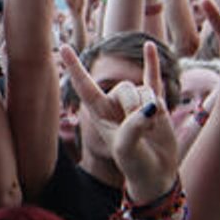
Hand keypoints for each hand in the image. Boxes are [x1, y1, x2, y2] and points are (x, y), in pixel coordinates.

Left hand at [61, 40, 176, 199]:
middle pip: (126, 88)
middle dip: (135, 107)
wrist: (155, 174)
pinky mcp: (156, 102)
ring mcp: (135, 102)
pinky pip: (153, 78)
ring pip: (145, 90)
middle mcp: (115, 104)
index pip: (85, 86)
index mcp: (99, 113)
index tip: (64, 47)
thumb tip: (152, 105)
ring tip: (151, 130)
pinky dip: (152, 62)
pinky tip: (150, 45)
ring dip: (152, 111)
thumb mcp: (127, 149)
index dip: (75, 67)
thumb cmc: (135, 164)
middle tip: (142, 130)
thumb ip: (134, 127)